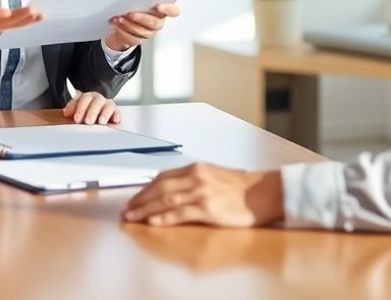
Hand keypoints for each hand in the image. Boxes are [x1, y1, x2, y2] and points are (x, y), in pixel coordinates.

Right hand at [0, 0, 40, 41]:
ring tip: (40, 15)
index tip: (6, 12)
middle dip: (19, 17)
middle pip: (4, 21)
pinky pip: (16, 26)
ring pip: (13, 26)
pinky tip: (40, 17)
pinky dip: (28, 23)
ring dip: (27, 21)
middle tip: (33, 11)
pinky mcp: (3, 25)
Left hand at [62, 92, 120, 124]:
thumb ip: (71, 110)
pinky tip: (115, 120)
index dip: (79, 108)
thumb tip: (65, 112)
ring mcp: (107, 105)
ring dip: (104, 113)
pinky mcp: (115, 113)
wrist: (95, 116)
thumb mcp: (75, 113)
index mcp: (86, 98)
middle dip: (92, 111)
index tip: (76, 118)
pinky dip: (116, 115)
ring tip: (101, 122)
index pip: (83, 99)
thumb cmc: (83, 116)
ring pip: (108, 105)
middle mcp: (97, 99)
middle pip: (95, 101)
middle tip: (88, 121)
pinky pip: (117, 112)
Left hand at [103, 0, 180, 51]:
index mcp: (165, 9)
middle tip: (130, 12)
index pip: (173, 11)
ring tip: (117, 16)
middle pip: (155, 23)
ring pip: (141, 31)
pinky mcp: (136, 39)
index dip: (168, 9)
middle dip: (142, 18)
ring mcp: (148, 32)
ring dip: (128, 23)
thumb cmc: (141, 0)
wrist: (127, 17)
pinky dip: (121, 28)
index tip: (158, 5)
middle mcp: (159, 23)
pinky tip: (114, 21)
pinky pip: (131, 36)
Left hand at [121, 162, 283, 226]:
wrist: (265, 193)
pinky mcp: (208, 208)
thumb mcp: (215, 176)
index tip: (133, 198)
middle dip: (139, 199)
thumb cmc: (243, 188)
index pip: (162, 178)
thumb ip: (195, 180)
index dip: (145, 189)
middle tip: (125, 210)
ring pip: (165, 200)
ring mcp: (201, 192)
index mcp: (197, 168)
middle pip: (159, 188)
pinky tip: (152, 221)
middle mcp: (196, 177)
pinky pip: (180, 213)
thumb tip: (174, 190)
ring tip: (132, 217)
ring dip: (145, 209)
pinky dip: (164, 217)